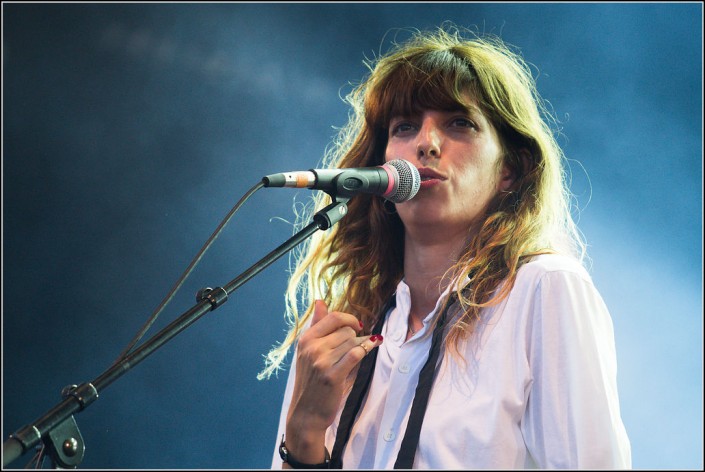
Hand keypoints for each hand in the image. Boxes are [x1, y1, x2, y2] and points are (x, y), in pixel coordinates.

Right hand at [284, 300, 382, 461]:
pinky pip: (356, 353)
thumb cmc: (311, 382)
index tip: (356, 326)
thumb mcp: (308, 351)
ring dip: (359, 346)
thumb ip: (317, 326)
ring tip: (355, 356)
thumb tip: (320, 301)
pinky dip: (367, 348)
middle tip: (353, 349)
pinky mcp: (333, 375)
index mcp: (305, 340)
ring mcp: (321, 362)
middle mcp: (311, 348)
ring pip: (352, 341)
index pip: (332, 317)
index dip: (349, 319)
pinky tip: (372, 346)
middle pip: (345, 330)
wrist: (306, 413)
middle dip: (354, 337)